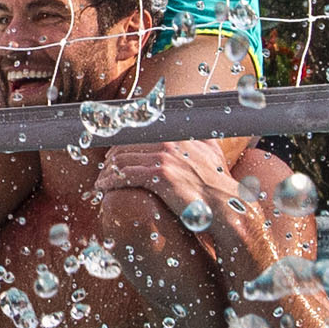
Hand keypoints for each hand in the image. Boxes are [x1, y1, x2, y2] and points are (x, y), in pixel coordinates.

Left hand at [99, 135, 252, 243]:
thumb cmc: (219, 183)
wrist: (226, 205)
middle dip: (111, 158)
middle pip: (126, 145)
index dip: (121, 143)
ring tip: (101, 182)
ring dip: (107, 171)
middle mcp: (169, 141)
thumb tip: (205, 122)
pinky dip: (110, 181)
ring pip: (122, 159)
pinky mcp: (159, 175)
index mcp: (177, 134)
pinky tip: (103, 188)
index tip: (112, 153)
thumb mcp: (213, 152)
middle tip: (104, 170)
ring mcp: (164, 157)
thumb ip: (202, 137)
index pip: (138, 132)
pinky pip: (125, 174)